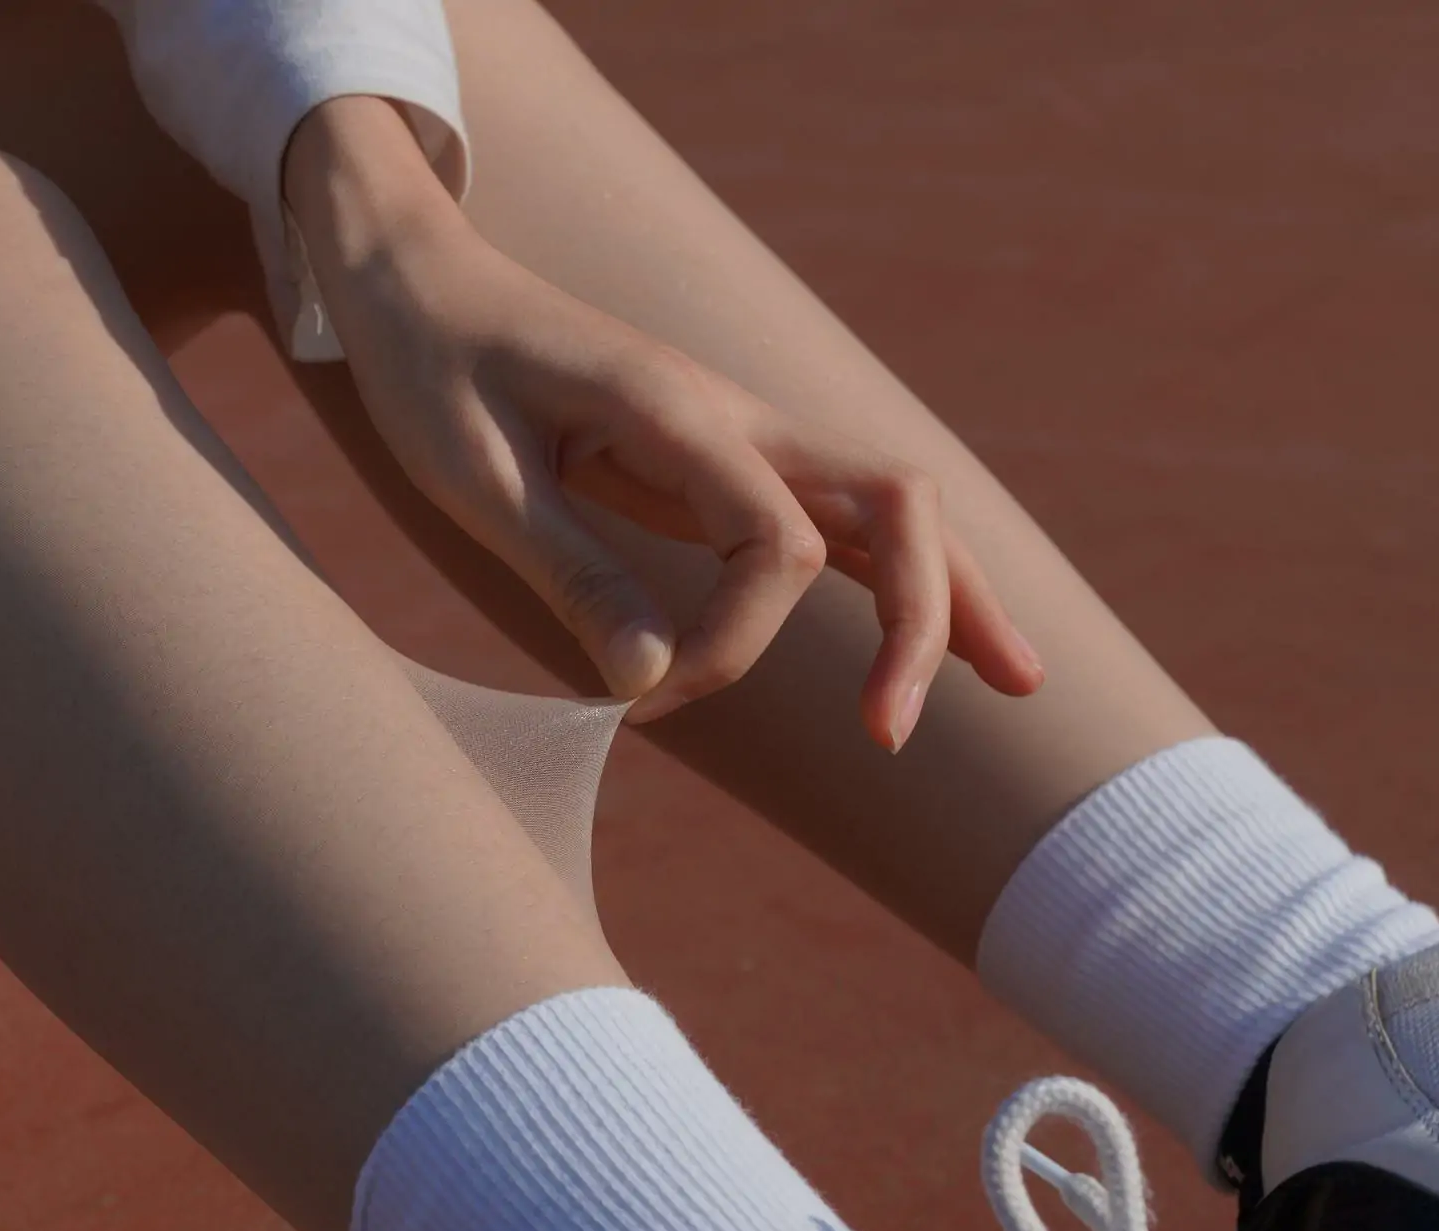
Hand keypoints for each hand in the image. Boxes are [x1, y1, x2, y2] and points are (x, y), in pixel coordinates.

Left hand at [283, 98, 1041, 738]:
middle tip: (889, 737)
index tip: (645, 702)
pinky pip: (844, 520)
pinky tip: (948, 640)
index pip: (776, 546)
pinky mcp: (732, 463)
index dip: (733, 644)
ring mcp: (747, 436)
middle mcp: (739, 417)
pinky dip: (902, 578)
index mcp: (680, 412)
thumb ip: (571, 574)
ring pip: (892, 506)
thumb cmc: (434, 374)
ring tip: (1016, 682)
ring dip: (951, 594)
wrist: (422, 284)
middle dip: (917, 617)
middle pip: (893, 500)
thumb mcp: (475, 482)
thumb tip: (650, 684)